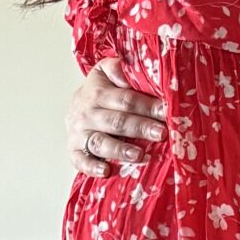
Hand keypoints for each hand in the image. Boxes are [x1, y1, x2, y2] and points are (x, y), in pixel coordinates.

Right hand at [67, 55, 167, 177]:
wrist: (75, 107)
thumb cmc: (100, 93)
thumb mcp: (105, 72)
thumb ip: (116, 68)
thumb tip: (129, 70)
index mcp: (97, 92)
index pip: (125, 99)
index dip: (146, 105)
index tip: (165, 111)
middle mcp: (87, 113)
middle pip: (116, 121)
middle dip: (140, 127)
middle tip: (161, 133)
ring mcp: (80, 134)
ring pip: (100, 142)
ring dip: (120, 150)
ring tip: (139, 155)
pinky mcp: (74, 151)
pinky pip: (81, 161)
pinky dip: (92, 168)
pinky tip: (106, 171)